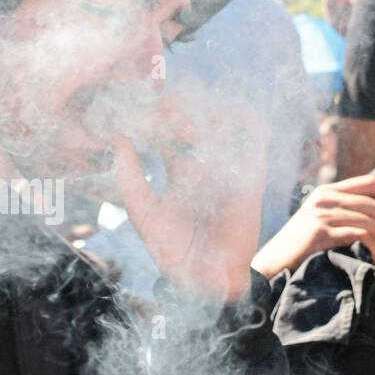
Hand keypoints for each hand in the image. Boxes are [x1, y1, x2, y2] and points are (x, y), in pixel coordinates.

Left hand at [115, 83, 270, 302]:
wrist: (205, 280)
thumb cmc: (171, 250)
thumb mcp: (143, 212)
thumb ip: (131, 178)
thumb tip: (118, 138)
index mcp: (177, 170)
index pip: (167, 132)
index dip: (154, 114)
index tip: (139, 98)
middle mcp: (203, 165)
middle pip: (194, 121)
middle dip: (179, 105)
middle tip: (162, 94)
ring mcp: (227, 169)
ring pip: (223, 124)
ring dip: (209, 109)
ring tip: (189, 105)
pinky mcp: (250, 178)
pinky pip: (255, 142)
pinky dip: (248, 122)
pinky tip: (230, 112)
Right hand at [251, 174, 374, 279]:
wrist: (272, 265)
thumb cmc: (300, 248)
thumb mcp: (319, 219)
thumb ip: (343, 210)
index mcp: (327, 191)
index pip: (372, 182)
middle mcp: (324, 198)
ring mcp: (321, 214)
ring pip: (372, 221)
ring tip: (370, 255)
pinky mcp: (320, 231)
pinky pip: (362, 234)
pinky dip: (371, 249)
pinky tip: (367, 259)